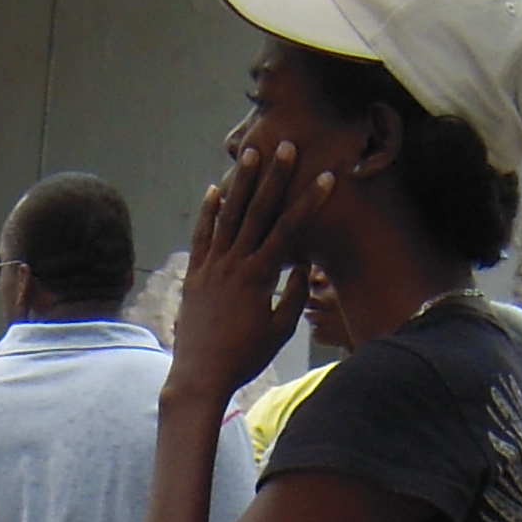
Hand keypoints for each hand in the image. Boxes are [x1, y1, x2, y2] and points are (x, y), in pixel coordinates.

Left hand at [167, 131, 328, 405]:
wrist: (200, 376)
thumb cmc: (244, 358)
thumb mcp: (279, 331)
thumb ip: (294, 297)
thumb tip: (305, 268)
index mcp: (259, 277)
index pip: (289, 230)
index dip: (309, 201)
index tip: (326, 178)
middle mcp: (234, 264)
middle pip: (258, 212)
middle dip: (275, 177)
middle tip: (286, 145)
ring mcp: (211, 267)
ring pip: (228, 216)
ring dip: (241, 183)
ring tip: (250, 153)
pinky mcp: (194, 274)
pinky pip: (202, 237)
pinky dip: (208, 212)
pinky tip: (215, 190)